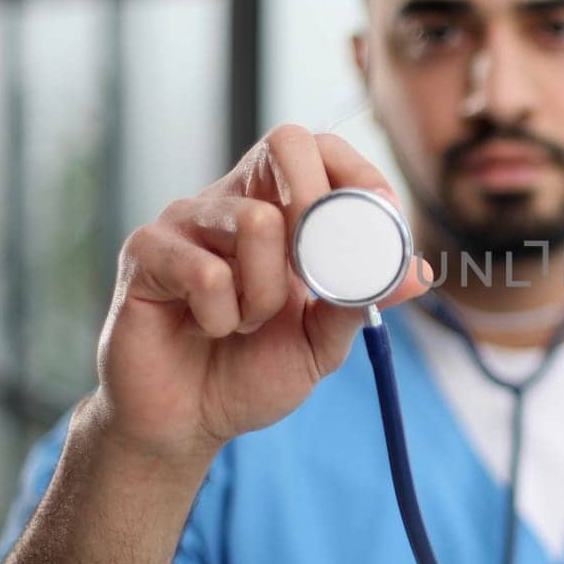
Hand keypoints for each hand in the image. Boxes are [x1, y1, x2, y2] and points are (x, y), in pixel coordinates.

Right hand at [91, 125, 429, 459]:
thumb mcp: (320, 341)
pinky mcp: (145, 252)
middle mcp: (231, 201)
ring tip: (247, 323)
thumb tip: (418, 273)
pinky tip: (208, 329)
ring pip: (257, 221)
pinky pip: (207, 273)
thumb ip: (361, 301)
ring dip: (269, 292)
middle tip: (317, 269)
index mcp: (276, 209)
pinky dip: (224, 317)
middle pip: (286, 141)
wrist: (187, 422)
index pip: (320, 149)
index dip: (359, 174)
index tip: (381, 219)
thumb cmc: (250, 371)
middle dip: (321, 204)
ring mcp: (184, 221)